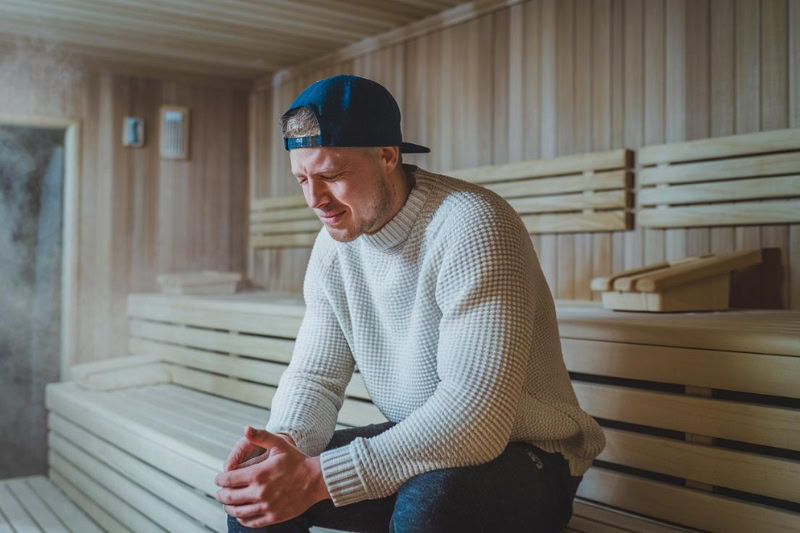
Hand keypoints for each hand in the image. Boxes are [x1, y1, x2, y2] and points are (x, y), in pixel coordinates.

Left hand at [215, 426, 330, 527]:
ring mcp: (266, 507)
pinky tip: (241, 513)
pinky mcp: (273, 517)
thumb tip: (245, 429)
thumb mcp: (279, 444)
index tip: (219, 479)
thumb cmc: (297, 461)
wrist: (316, 480)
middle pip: (229, 497)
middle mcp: (260, 492)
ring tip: (228, 503)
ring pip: (237, 511)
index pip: (227, 480)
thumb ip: (260, 436)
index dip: (219, 480)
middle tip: (220, 492)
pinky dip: (241, 518)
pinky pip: (250, 522)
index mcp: (258, 474)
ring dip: (228, 507)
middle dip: (221, 494)